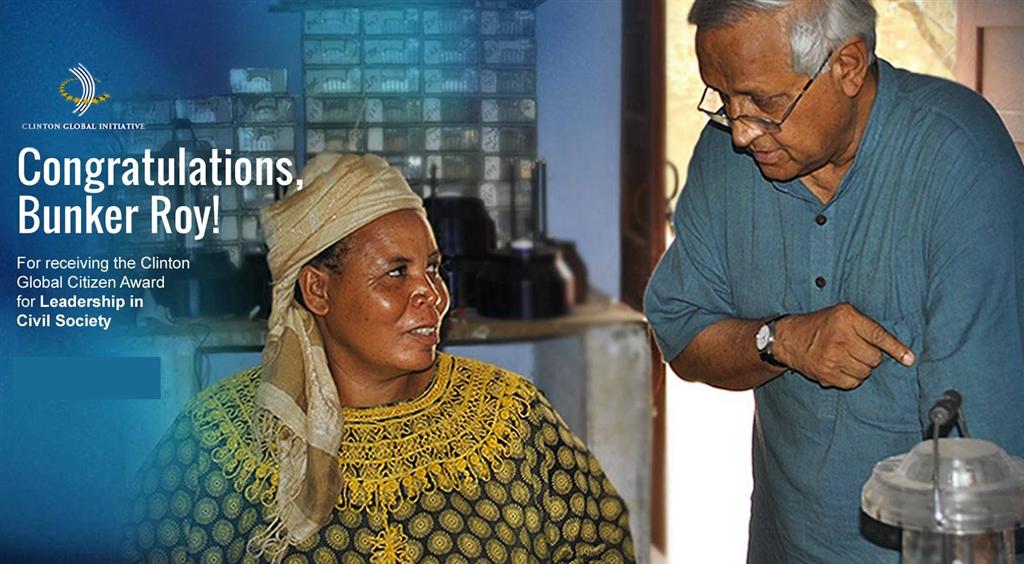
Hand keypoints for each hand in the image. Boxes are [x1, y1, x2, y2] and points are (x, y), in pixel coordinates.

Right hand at [773, 303, 914, 388]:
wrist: (789, 339)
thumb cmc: (820, 325)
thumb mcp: (842, 314)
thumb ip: (866, 326)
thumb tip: (897, 350)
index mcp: (846, 318)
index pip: (878, 335)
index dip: (896, 349)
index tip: (909, 359)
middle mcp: (840, 337)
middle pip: (874, 358)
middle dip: (871, 356)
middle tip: (857, 350)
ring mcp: (832, 357)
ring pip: (865, 372)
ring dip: (861, 368)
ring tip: (847, 358)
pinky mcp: (826, 374)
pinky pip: (852, 383)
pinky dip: (851, 378)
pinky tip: (841, 368)